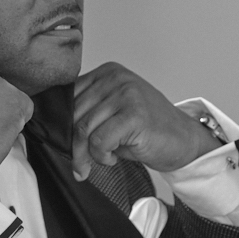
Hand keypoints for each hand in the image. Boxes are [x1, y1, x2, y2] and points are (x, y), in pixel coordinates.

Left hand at [72, 62, 216, 179]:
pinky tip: (113, 157)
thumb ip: (87, 113)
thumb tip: (56, 132)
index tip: (67, 147)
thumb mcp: (112, 114)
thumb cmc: (146, 130)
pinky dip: (101, 156)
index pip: (69, 98)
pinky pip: (99, 141)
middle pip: (74, 115)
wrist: (182, 140)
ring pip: (83, 129)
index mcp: (107, 72)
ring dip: (87, 154)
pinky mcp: (134, 114)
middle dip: (73, 146)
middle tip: (81, 165)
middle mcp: (115, 78)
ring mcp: (126, 93)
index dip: (63, 127)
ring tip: (103, 159)